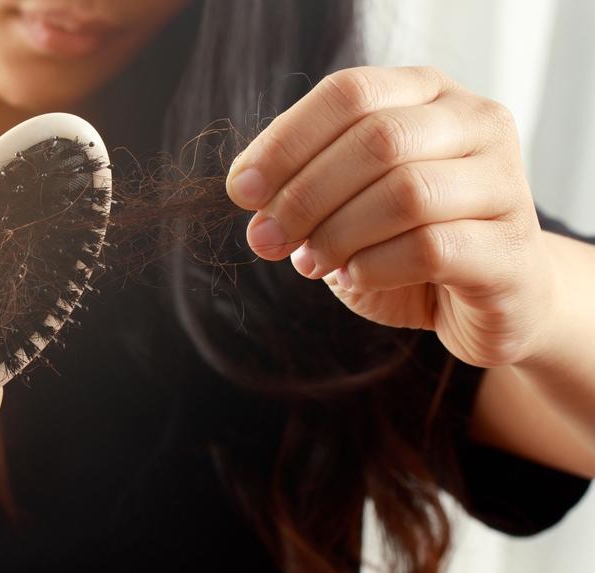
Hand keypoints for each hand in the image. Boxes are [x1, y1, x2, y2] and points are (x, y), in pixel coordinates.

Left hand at [227, 65, 555, 367]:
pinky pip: (431, 248)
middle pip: (376, 140)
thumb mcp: (345, 202)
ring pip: (405, 193)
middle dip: (304, 195)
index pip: (349, 93)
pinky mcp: (510, 249)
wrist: (489, 301)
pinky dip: (374, 266)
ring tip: (309, 263)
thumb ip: (302, 186)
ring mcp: (503, 183)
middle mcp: (475, 123)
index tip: (242, 191)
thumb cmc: (406, 243)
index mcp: (427, 94)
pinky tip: (352, 277)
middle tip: (266, 240)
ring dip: (337, 234)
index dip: (286, 141)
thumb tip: (248, 191)